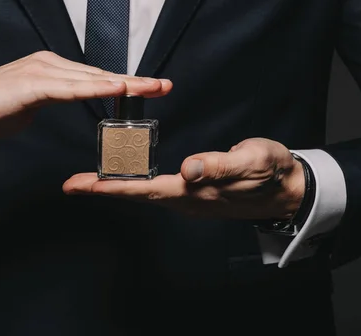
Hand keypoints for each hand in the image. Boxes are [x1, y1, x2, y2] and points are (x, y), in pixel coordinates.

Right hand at [0, 51, 172, 137]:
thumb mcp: (29, 105)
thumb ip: (49, 99)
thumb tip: (62, 100)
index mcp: (51, 71)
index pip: (94, 78)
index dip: (124, 83)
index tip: (151, 88)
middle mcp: (49, 65)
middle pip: (98, 75)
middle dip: (134, 82)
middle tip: (164, 85)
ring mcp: (40, 72)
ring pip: (88, 78)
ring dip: (122, 83)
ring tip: (150, 87)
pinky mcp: (29, 84)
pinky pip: (67, 88)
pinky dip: (93, 89)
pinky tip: (114, 89)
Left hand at [63, 138, 304, 219]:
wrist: (288, 189)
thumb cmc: (272, 171)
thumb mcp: (253, 160)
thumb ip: (221, 165)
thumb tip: (189, 169)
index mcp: (196, 191)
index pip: (144, 189)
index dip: (112, 187)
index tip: (82, 185)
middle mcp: (187, 199)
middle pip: (136, 194)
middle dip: (102, 189)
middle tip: (72, 183)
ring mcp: (190, 199)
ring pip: (144, 193)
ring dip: (115, 187)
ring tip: (88, 180)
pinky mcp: (194, 193)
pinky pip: (156, 190)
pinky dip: (134, 184)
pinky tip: (125, 176)